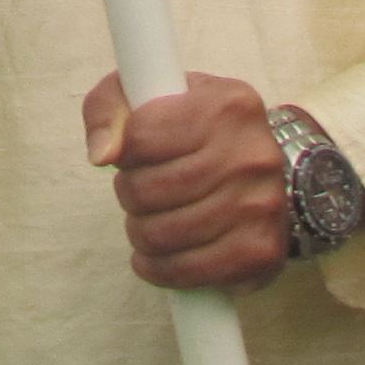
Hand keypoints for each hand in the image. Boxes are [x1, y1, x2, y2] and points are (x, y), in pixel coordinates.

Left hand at [82, 73, 291, 293]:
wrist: (263, 171)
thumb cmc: (198, 129)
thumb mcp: (154, 93)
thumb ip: (110, 107)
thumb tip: (102, 155)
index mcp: (227, 105)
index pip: (141, 136)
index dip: (124, 152)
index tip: (133, 156)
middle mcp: (252, 154)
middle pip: (148, 190)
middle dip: (129, 195)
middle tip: (138, 191)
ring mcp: (261, 206)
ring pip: (161, 234)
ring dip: (139, 232)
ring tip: (149, 219)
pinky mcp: (261, 252)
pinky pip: (186, 271)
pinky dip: (158, 268)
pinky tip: (155, 255)